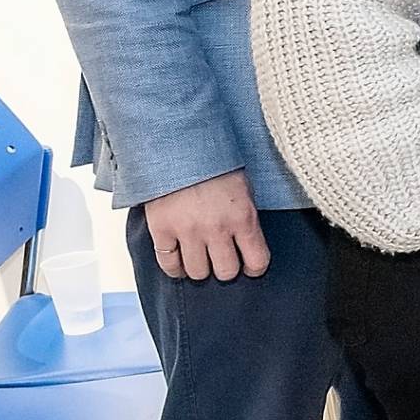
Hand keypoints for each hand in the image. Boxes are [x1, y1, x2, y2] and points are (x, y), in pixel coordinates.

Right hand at [142, 170, 267, 280]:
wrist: (179, 146)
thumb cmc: (214, 163)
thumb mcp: (243, 188)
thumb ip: (245, 216)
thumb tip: (247, 242)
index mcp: (243, 217)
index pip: (257, 261)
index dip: (255, 267)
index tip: (251, 266)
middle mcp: (217, 228)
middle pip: (226, 272)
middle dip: (226, 269)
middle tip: (222, 260)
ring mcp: (188, 231)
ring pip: (198, 273)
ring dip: (200, 268)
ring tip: (200, 259)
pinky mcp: (162, 230)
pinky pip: (168, 264)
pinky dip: (175, 268)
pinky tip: (179, 262)